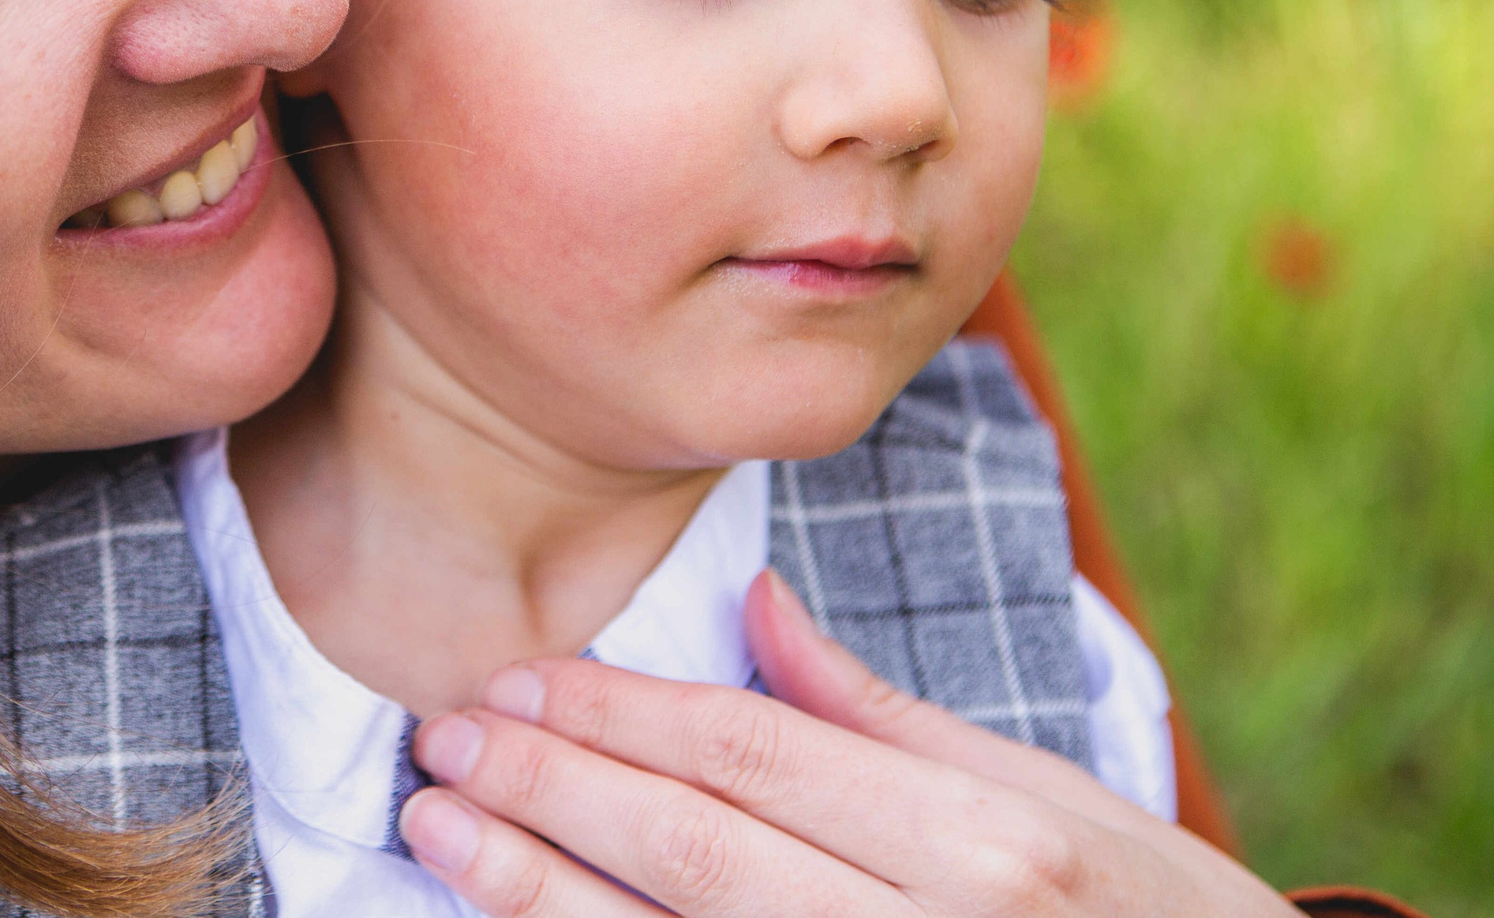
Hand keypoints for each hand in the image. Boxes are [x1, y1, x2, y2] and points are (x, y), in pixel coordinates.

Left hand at [396, 569, 1295, 916]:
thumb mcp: (1055, 804)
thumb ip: (887, 717)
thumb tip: (764, 604)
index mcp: (983, 845)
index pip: (755, 757)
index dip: (621, 713)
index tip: (519, 676)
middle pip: (693, 849)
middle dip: (551, 787)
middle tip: (442, 734)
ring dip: (535, 889)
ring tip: (438, 827)